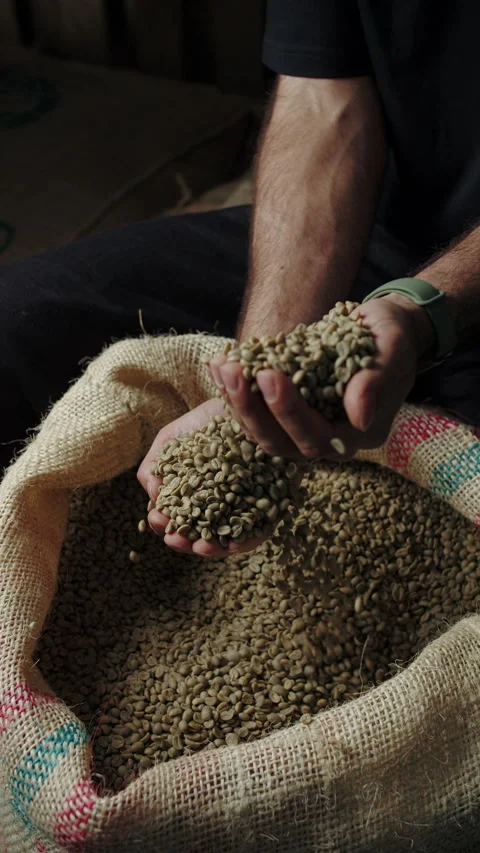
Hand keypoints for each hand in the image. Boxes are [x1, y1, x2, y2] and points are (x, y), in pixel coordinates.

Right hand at [137, 398, 266, 556]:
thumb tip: (152, 496)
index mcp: (195, 494)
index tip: (158, 520)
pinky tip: (232, 543)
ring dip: (212, 548)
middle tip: (175, 540)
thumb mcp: (172, 439)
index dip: (166, 523)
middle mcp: (220, 504)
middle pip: (201, 533)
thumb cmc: (207, 420)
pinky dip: (245, 540)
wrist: (248, 399)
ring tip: (199, 548)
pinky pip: (260, 530)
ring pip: (228, 537)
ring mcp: (245, 506)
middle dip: (185, 541)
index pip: (178, 517)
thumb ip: (155, 466)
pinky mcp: (272, 505)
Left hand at [209, 294, 433, 458]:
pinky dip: (233, 391)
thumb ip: (377, 382)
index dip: (288, 410)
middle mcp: (327, 442)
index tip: (268, 374)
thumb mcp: (392, 351)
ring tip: (222, 366)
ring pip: (260, 432)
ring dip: (235, 401)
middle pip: (279, 443)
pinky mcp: (284, 415)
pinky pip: (253, 413)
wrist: (381, 331)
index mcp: (357, 435)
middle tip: (233, 370)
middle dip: (251, 408)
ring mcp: (302, 431)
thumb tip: (358, 415)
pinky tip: (219, 364)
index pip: (315, 436)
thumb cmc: (391, 338)